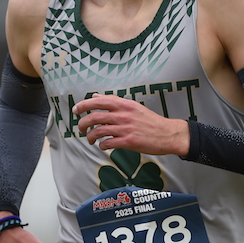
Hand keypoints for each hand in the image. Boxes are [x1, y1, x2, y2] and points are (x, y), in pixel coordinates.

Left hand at [73, 93, 189, 156]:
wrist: (168, 134)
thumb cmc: (150, 121)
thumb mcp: (132, 106)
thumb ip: (114, 102)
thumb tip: (95, 96)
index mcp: (124, 104)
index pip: (98, 101)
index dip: (83, 105)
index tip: (76, 110)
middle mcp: (123, 115)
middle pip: (94, 116)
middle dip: (83, 123)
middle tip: (80, 128)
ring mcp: (125, 128)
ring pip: (98, 131)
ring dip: (90, 136)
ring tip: (90, 140)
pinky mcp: (128, 142)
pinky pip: (108, 143)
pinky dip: (102, 145)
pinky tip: (103, 146)